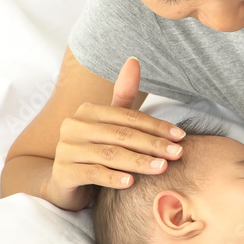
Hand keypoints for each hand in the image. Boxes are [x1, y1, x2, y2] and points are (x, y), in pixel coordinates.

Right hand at [41, 57, 185, 210]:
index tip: (181, 136)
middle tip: (177, 153)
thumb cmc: (95, 149)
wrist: (65, 182)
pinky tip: (131, 183)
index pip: (128, 117)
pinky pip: (93, 173)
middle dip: (153, 144)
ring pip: (110, 154)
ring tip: (162, 168)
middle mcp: (74, 126)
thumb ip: (124, 96)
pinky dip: (113, 178)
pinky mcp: (63, 172)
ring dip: (139, 162)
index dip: (156, 126)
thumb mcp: (111, 124)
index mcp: (88, 111)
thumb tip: (134, 60)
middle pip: (121, 134)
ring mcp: (66, 149)